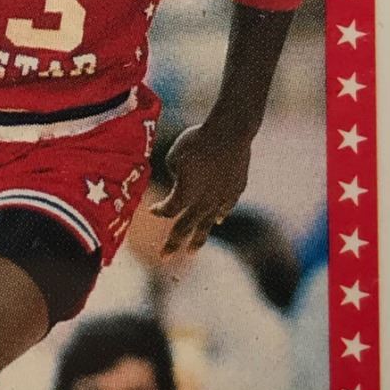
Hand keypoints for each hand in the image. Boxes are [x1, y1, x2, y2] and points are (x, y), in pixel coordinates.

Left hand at [151, 120, 252, 275]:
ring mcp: (222, 198)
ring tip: (192, 251)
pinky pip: (226, 207)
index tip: (153, 209)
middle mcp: (203, 202)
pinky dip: (221, 214)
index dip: (159, 211)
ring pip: (207, 223)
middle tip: (164, 257)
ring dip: (198, 238)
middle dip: (173, 243)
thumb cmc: (197, 141)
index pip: (168, 211)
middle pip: (185, 227)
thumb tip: (181, 182)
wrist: (230, 132)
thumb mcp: (174, 156)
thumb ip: (175, 175)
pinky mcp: (235, 190)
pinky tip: (219, 219)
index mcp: (185, 195)